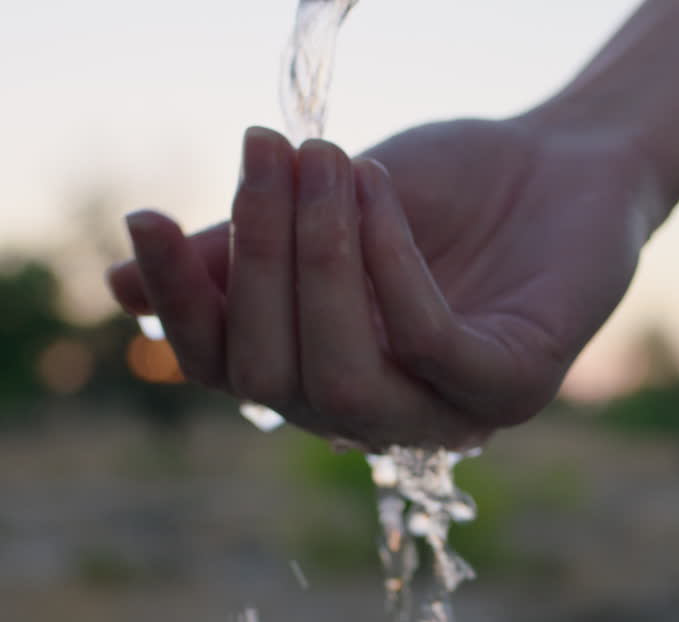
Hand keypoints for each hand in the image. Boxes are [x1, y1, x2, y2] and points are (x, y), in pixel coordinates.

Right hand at [107, 117, 653, 449]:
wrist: (562, 160)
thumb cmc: (443, 192)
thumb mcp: (327, 213)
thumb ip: (238, 254)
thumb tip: (116, 290)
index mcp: (321, 372)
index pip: (226, 369)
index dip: (180, 303)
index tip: (146, 214)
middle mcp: (377, 411)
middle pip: (275, 380)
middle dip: (257, 260)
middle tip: (266, 153)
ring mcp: (448, 412)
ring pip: (341, 381)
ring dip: (318, 263)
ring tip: (328, 161)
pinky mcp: (516, 388)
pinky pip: (429, 348)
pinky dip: (390, 266)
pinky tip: (379, 190)